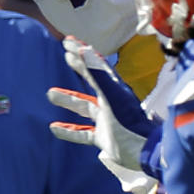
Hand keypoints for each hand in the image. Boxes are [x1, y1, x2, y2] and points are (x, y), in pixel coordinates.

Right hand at [48, 37, 157, 193]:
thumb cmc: (129, 121)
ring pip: (84, 106)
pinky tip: (54, 128)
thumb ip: (98, 75)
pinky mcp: (103, 137)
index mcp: (113, 89)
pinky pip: (83, 133)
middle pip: (90, 81)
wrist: (143, 151)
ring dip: (68, 99)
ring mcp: (106, 120)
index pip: (95, 66)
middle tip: (66, 54)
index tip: (68, 41)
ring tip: (50, 93)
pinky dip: (69, 130)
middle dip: (78, 67)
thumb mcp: (112, 96)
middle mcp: (110, 101)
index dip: (82, 53)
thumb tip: (85, 51)